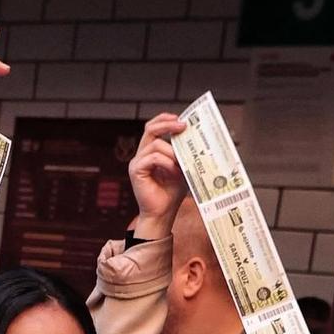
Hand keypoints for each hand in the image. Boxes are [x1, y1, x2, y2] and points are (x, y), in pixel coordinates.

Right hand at [128, 111, 189, 238]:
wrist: (163, 213)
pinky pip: (152, 158)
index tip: (181, 119)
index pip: (153, 128)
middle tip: (183, 126)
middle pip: (150, 128)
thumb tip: (197, 138)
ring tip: (181, 164)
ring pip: (154, 144)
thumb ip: (184, 154)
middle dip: (167, 124)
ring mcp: (137, 162)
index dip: (165, 119)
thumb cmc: (172, 193)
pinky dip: (166, 163)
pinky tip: (174, 171)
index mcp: (151, 152)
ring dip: (171, 152)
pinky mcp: (136, 171)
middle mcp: (142, 154)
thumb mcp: (182, 168)